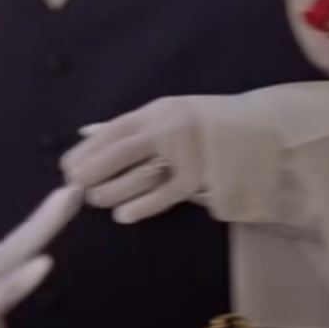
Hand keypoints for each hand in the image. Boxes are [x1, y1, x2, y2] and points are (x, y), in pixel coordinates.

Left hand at [60, 97, 209, 223]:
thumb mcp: (165, 114)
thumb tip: (85, 133)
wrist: (261, 130)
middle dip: (93, 170)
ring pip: (140, 175)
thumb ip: (127, 127)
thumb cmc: (204, 123)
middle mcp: (169, 129)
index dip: (87, 151)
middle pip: (121, 152)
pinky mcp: (205, 178)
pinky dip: (143, 206)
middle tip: (75, 187)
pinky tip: (123, 215)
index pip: (112, 131)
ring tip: (96, 199)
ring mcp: (188, 153)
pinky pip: (167, 195)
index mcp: (156, 112)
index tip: (67, 168)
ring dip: (113, 190)